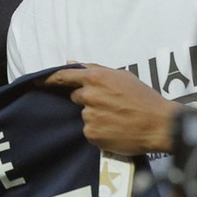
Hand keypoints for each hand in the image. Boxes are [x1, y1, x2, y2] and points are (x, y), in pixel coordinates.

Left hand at [45, 64, 182, 154]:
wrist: (159, 124)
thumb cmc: (143, 97)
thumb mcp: (121, 75)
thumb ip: (94, 68)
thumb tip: (70, 62)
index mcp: (96, 78)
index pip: (64, 76)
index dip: (50, 78)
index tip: (37, 81)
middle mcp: (89, 96)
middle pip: (77, 97)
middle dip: (89, 100)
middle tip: (110, 104)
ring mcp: (90, 116)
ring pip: (85, 115)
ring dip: (96, 116)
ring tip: (116, 118)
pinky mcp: (93, 134)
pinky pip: (90, 131)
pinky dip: (99, 130)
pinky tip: (115, 129)